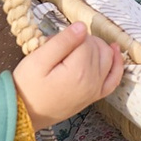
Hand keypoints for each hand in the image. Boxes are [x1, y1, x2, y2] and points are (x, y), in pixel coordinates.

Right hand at [11, 20, 125, 124]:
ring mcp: (96, 90)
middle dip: (80, 41)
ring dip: (96, 47)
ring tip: (76, 47)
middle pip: (97, 47)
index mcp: (79, 70)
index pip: (85, 39)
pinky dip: (116, 63)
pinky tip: (114, 51)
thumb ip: (62, 42)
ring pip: (107, 57)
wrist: (23, 114)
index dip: (69, 36)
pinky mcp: (94, 96)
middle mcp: (93, 80)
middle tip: (58, 47)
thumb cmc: (28, 87)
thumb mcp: (38, 60)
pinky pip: (114, 77)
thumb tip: (82, 26)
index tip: (52, 42)